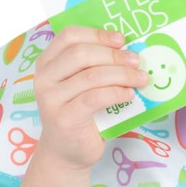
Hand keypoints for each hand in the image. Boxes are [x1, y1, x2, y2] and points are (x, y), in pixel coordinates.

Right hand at [33, 26, 148, 169]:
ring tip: (140, 79)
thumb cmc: (80, 114)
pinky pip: (95, 98)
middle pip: (81, 53)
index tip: (121, 39)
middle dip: (114, 55)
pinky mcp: (64, 118)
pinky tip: (129, 95)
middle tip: (136, 61)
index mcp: (48, 62)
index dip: (98, 34)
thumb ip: (95, 66)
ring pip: (91, 76)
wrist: (67, 152)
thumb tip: (129, 51)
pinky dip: (117, 94)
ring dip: (122, 75)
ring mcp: (51, 99)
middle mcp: (45, 78)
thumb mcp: (82, 85)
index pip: (69, 36)